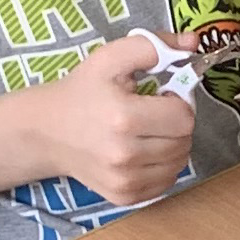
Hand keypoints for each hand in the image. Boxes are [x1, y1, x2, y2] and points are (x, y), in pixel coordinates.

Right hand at [33, 32, 197, 207]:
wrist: (46, 132)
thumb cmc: (81, 92)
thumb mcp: (109, 59)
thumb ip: (153, 46)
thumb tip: (193, 43)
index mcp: (123, 118)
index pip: (184, 116)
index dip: (177, 101)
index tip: (160, 96)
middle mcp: (124, 154)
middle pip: (184, 140)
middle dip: (175, 123)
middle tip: (151, 113)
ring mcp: (124, 180)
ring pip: (180, 162)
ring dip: (172, 145)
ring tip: (146, 132)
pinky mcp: (125, 197)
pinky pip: (167, 182)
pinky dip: (162, 166)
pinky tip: (141, 152)